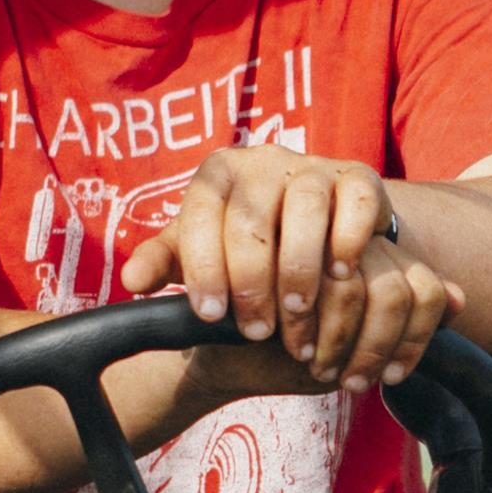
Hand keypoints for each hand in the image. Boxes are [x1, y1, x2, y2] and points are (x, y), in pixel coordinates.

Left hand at [119, 148, 465, 393]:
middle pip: (253, 216)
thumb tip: (132, 282)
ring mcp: (314, 168)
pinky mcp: (359, 179)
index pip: (202, 213)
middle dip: (251, 280)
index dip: (204, 267)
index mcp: (218, 175)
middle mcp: (264, 162)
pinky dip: (350, 240)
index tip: (211, 316)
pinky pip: (359, 202)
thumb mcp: (199, 251)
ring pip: (307, 206)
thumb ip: (165, 262)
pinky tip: (340, 277)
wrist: (313, 227)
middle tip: (256, 330)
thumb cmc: (247, 247)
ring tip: (296, 313)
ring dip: (300, 267)